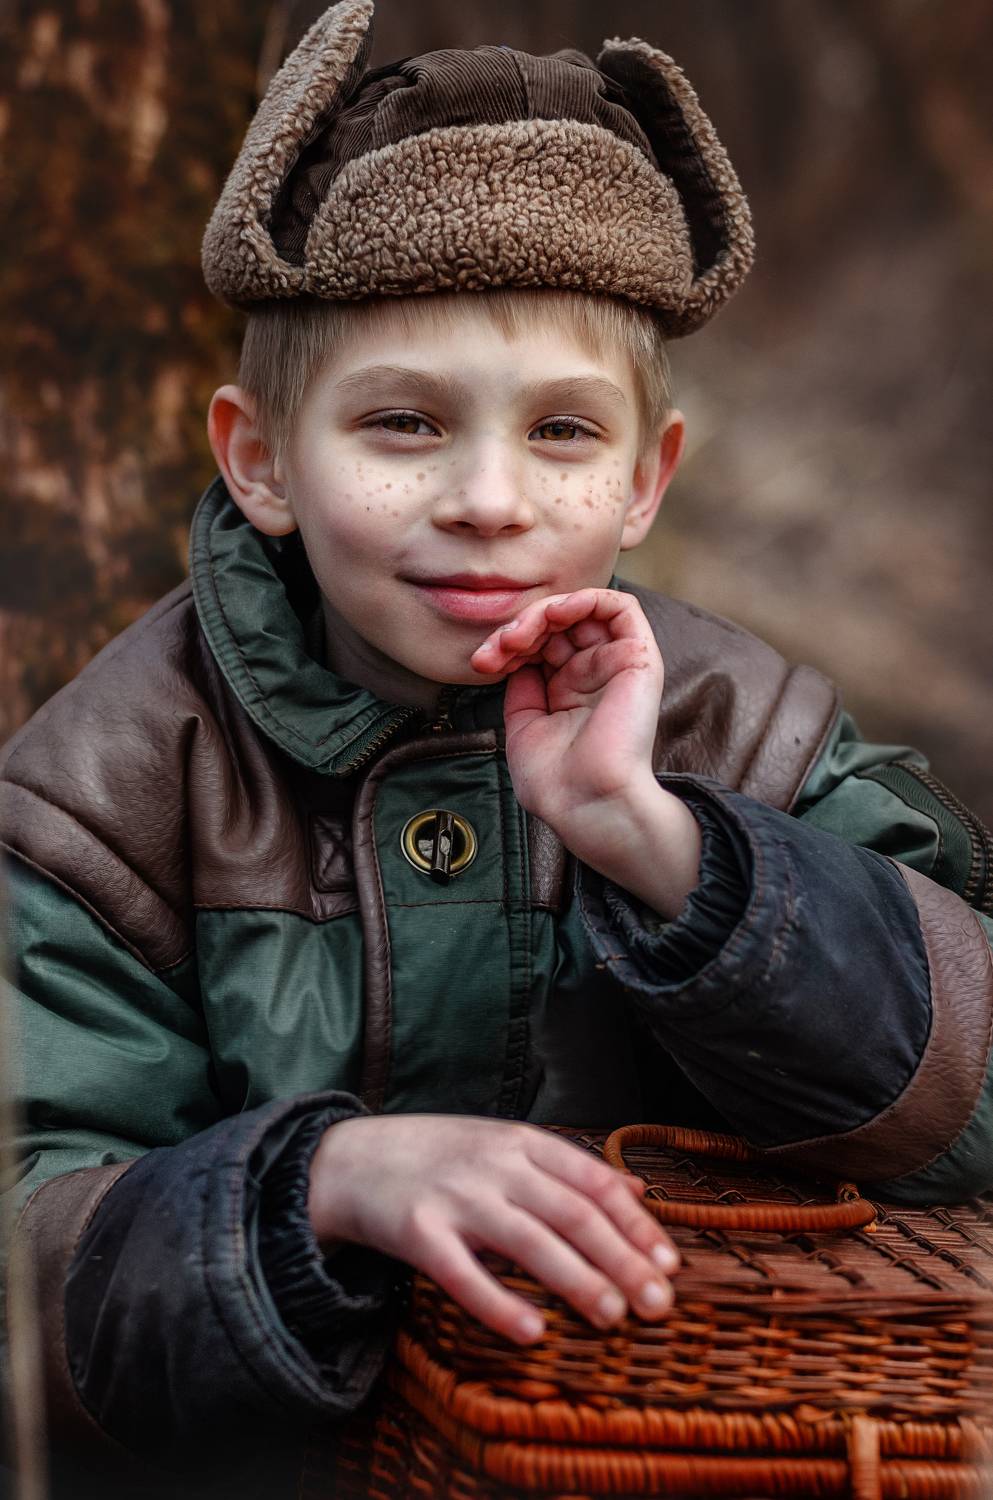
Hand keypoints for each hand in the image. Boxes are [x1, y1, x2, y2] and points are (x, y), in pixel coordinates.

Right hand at [308, 1114, 678, 1343]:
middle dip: (623, 1261)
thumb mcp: (503, 1145)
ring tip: (613, 1317)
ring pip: (530, 1242)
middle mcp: (495, 1165)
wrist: (351, 1158)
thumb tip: (637, 1193)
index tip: (670, 1265)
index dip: (637, 1225)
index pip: (595, 1181)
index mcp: (521, 1142)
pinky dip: (500, 1303)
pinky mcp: (418, 1232)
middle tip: (658, 1305)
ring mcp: (456, 1197)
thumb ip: (565, 1168)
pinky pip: (464, 1274)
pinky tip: (532, 1332)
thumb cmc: (439, 1158)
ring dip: (577, 1281)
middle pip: (574, 1214)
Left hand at [470, 589, 700, 916]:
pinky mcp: (639, 659)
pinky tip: (556, 614)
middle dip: (519, 628)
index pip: (539, 646)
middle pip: (556, 626)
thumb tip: (519, 661)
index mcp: (570, 693)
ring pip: (583, 611)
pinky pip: (620, 607)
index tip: (481, 663)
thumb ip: (523, 689)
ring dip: (545, 612)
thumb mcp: (524, 728)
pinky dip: (585, 599)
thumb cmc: (557, 782)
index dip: (508, 644)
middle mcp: (595, 676)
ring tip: (520, 634)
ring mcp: (617, 666)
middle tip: (498, 648)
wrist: (587, 803)